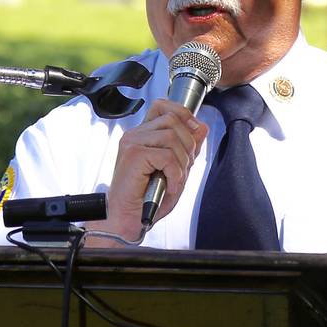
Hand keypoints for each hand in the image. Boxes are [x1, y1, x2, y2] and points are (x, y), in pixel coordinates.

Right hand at [100, 99, 207, 239]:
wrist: (125, 220)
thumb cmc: (145, 199)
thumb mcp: (176, 170)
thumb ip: (188, 148)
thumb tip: (201, 127)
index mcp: (143, 134)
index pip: (163, 106)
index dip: (183, 113)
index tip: (194, 131)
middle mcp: (135, 134)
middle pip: (174, 120)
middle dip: (188, 145)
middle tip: (182, 170)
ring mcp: (132, 143)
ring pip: (172, 137)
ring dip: (182, 163)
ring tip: (174, 180)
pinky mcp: (133, 155)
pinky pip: (167, 156)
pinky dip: (175, 174)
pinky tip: (169, 186)